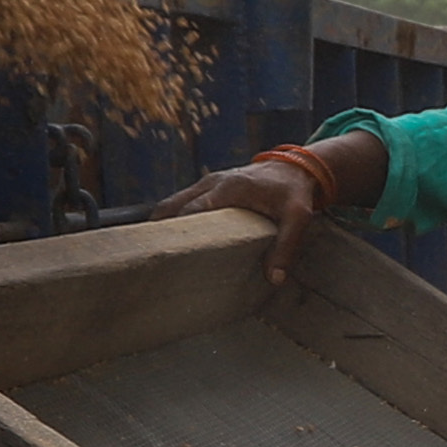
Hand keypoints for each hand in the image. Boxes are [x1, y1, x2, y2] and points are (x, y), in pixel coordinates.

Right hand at [153, 128, 384, 285]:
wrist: (297, 168)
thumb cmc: (295, 192)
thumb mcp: (298, 218)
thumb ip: (287, 246)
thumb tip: (274, 278)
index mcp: (228, 189)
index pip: (192, 210)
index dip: (176, 229)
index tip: (163, 250)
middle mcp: (212, 182)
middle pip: (173, 205)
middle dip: (159, 228)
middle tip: (148, 254)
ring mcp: (209, 182)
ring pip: (174, 202)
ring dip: (164, 222)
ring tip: (152, 250)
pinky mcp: (211, 186)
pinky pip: (184, 201)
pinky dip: (174, 216)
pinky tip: (171, 238)